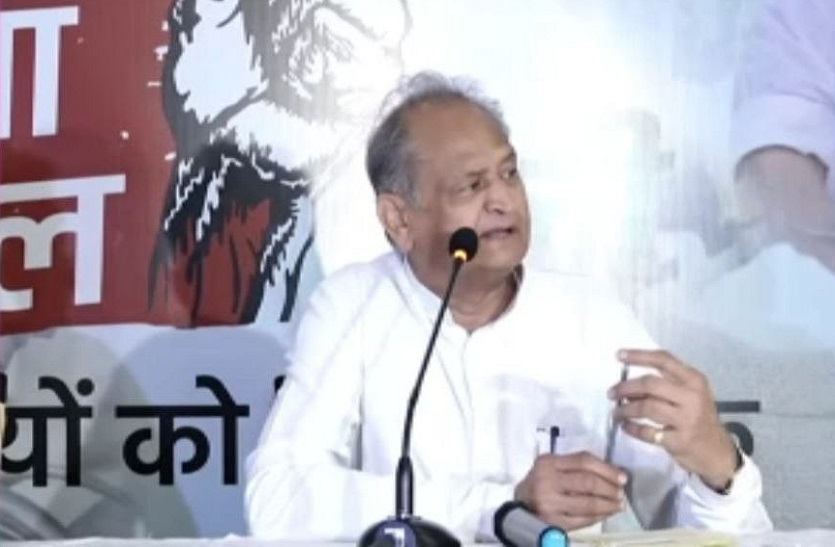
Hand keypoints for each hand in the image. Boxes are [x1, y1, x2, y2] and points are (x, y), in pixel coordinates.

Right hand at [514, 452, 626, 530]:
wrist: (519, 506)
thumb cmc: (541, 482)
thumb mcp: (552, 466)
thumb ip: (575, 466)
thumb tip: (613, 473)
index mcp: (548, 462)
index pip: (583, 461)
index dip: (607, 469)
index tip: (622, 477)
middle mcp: (547, 480)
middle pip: (587, 482)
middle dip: (610, 488)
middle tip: (621, 493)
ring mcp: (549, 503)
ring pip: (588, 504)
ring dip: (608, 505)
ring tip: (618, 505)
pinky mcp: (553, 522)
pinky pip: (582, 520)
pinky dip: (598, 517)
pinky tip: (605, 514)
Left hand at [609, 349, 737, 489]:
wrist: (718, 453)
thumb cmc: (699, 418)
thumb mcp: (691, 396)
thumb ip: (666, 386)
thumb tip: (628, 385)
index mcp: (694, 380)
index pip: (663, 360)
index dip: (639, 356)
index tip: (618, 355)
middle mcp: (692, 396)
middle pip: (650, 384)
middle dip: (626, 387)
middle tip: (611, 393)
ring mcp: (686, 419)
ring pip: (646, 407)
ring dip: (625, 409)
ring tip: (616, 412)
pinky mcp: (679, 441)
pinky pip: (647, 431)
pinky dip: (632, 428)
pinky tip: (625, 427)